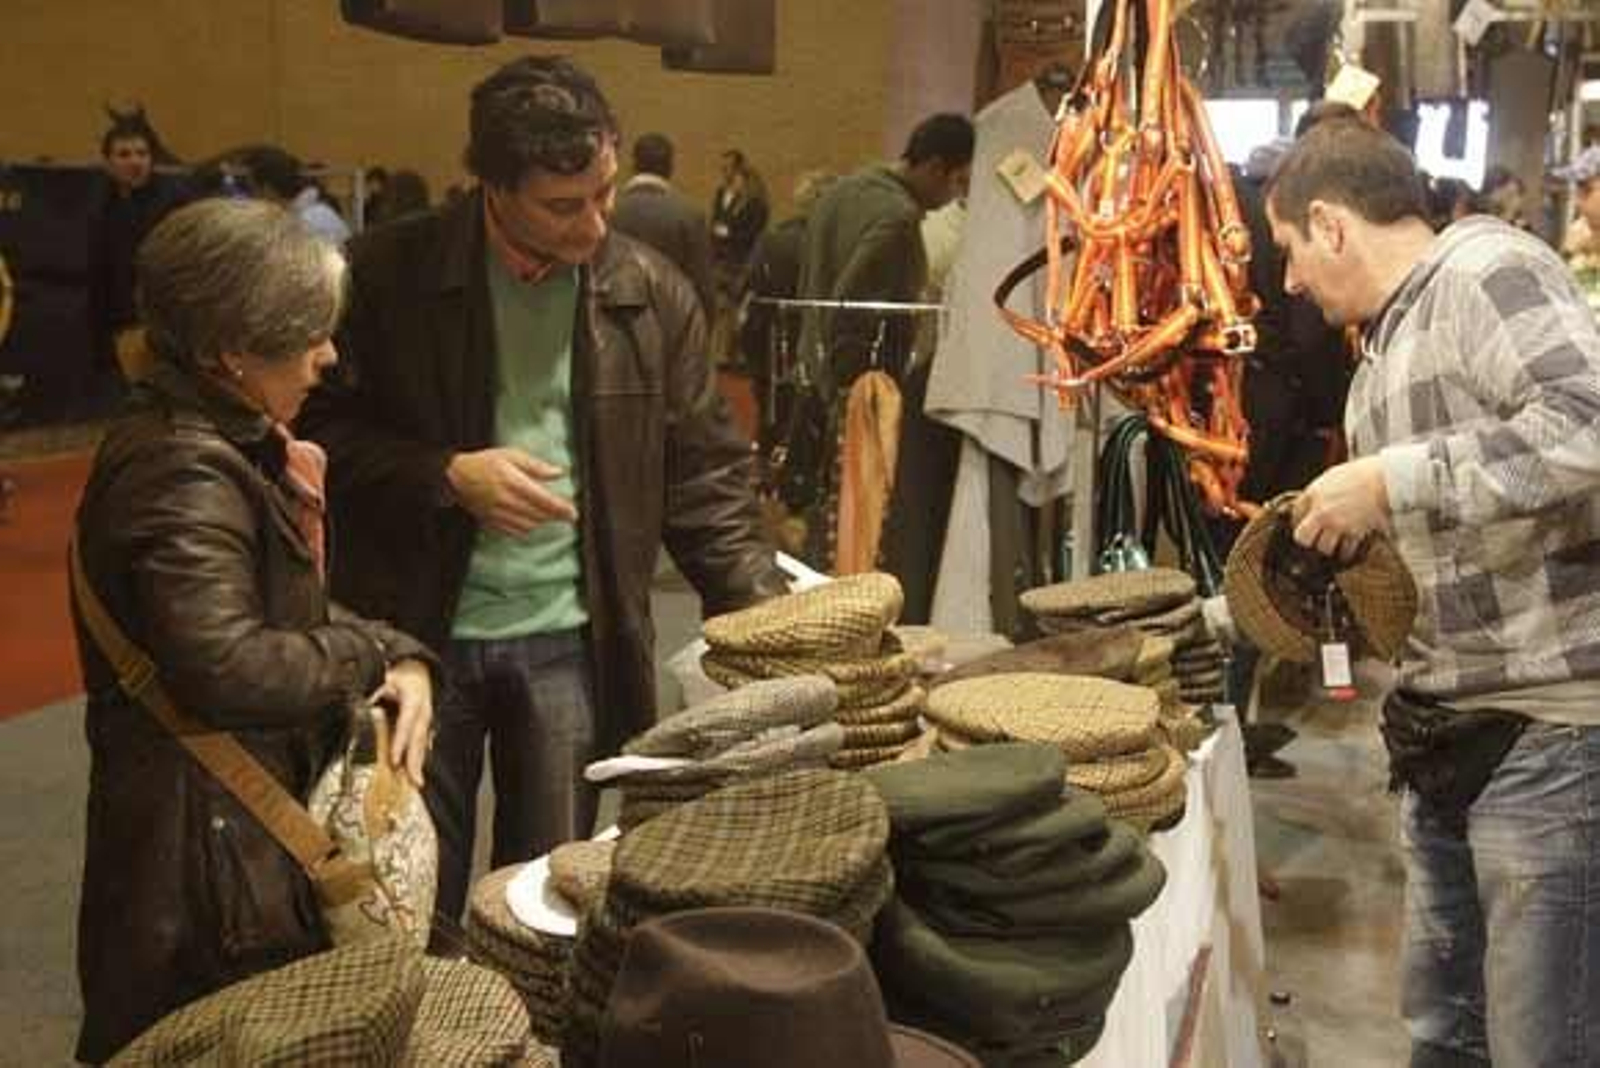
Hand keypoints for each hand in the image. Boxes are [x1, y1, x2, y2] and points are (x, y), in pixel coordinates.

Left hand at [379, 658, 432, 787]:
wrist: (417, 669)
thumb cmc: (401, 674)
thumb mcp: (386, 677)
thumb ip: (374, 690)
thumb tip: (362, 705)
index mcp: (415, 698)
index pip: (407, 724)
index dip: (401, 743)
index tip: (395, 760)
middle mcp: (423, 711)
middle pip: (418, 738)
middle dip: (415, 760)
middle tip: (413, 780)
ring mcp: (426, 718)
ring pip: (422, 743)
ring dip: (418, 763)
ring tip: (416, 782)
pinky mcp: (423, 725)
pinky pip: (421, 742)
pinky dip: (418, 757)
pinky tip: (415, 770)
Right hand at [446, 447, 576, 536]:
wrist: (457, 476)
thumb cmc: (486, 462)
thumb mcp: (511, 455)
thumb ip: (536, 466)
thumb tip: (559, 473)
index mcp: (512, 482)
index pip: (542, 499)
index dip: (560, 508)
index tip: (573, 513)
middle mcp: (505, 500)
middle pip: (538, 515)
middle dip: (555, 516)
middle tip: (568, 514)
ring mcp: (497, 514)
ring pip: (528, 525)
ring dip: (542, 521)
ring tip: (548, 514)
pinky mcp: (491, 522)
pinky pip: (515, 531)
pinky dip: (527, 528)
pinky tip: (531, 520)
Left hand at [1292, 456, 1390, 560]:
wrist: (1387, 479)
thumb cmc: (1363, 474)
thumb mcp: (1333, 476)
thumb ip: (1320, 491)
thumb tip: (1313, 502)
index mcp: (1314, 494)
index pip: (1295, 514)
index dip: (1299, 520)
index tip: (1305, 523)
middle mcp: (1322, 511)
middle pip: (1302, 538)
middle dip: (1308, 540)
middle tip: (1316, 538)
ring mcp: (1337, 524)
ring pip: (1324, 548)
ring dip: (1329, 547)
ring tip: (1335, 543)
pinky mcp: (1355, 533)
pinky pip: (1345, 551)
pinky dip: (1347, 551)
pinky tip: (1350, 546)